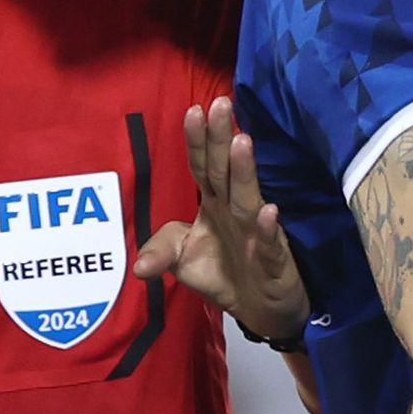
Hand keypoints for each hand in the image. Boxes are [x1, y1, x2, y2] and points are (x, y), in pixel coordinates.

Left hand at [127, 97, 309, 345]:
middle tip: (221, 103)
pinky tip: (270, 212)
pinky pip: (270, 245)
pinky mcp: (274, 262)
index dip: (197, 142)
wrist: (262, 310)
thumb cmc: (224, 273)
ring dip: (244, 173)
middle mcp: (236, 212)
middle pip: (226, 173)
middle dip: (222, 139)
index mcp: (214, 204)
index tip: (193, 111)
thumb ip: (162, 251)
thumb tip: (138, 267)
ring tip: (241, 143)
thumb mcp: (184, 262)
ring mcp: (257, 235)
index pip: (203, 167)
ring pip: (249, 200)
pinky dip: (269, 231)